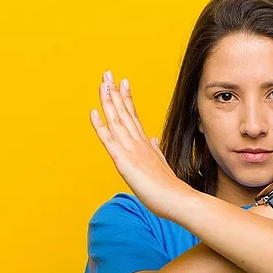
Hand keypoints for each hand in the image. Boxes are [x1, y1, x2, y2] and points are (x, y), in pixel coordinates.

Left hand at [89, 70, 193, 219]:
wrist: (178, 200)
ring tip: (103, 82)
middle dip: (115, 91)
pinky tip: (93, 112)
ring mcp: (131, 150)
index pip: (133, 116)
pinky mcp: (124, 161)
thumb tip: (153, 139)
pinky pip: (108, 140)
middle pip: (124, 112)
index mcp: (145, 144)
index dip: (127, 98)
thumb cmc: (170, 189)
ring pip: (116, 120)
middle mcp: (138, 142)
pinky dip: (100, 125)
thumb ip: (156, 151)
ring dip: (108, 100)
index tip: (123, 82)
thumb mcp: (162, 165)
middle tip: (107, 73)